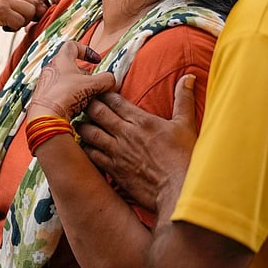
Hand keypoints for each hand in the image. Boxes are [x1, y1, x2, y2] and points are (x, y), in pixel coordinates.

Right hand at [0, 0, 50, 44]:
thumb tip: (37, 8)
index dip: (39, 1)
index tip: (37, 13)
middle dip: (34, 14)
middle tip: (22, 23)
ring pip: (31, 10)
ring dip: (23, 22)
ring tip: (8, 23)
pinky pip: (20, 21)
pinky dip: (14, 28)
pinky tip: (3, 28)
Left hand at [25, 40, 115, 119]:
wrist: (45, 116)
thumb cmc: (65, 95)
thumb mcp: (92, 85)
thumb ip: (105, 79)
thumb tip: (111, 80)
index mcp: (61, 59)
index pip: (73, 45)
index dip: (87, 50)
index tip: (96, 60)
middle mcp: (50, 69)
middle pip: (71, 66)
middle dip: (86, 75)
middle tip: (95, 84)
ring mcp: (46, 83)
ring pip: (66, 81)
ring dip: (79, 87)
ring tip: (88, 98)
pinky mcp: (44, 97)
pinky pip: (60, 93)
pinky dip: (70, 97)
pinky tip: (77, 107)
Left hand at [75, 74, 198, 211]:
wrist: (178, 191)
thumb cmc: (184, 158)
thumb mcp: (185, 125)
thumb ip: (183, 99)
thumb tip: (188, 77)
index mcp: (141, 121)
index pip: (114, 100)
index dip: (104, 93)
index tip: (98, 90)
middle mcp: (125, 134)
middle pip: (97, 112)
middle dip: (88, 104)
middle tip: (83, 102)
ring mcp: (116, 152)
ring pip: (89, 133)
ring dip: (83, 126)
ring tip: (79, 122)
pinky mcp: (113, 169)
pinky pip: (91, 155)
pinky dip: (85, 148)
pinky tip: (83, 146)